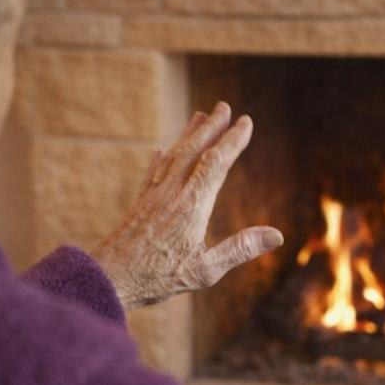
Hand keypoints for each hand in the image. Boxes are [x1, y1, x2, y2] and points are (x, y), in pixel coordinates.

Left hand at [91, 102, 283, 309]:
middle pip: (194, 150)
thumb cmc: (157, 277)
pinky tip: (159, 150)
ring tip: (198, 117)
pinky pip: (151, 173)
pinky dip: (159, 158)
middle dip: (211, 127)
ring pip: (173, 156)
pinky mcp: (138, 205)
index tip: (246, 122)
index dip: (233, 140)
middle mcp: (172, 193)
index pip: (217, 163)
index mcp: (192, 205)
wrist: (108, 278)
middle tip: (224, 106)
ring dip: (188, 135)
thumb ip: (240, 249)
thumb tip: (276, 235)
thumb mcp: (205, 270)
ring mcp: (153, 197)